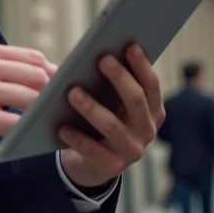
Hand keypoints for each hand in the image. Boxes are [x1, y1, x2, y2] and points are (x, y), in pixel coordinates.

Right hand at [0, 40, 55, 157]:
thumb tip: (35, 76)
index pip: (31, 56)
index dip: (52, 71)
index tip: (61, 85)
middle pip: (36, 74)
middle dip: (52, 92)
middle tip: (59, 107)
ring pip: (30, 98)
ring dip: (42, 112)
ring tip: (48, 121)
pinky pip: (16, 124)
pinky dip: (27, 131)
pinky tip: (30, 136)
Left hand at [57, 43, 163, 189]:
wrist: (92, 162)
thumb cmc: (101, 120)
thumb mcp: (111, 102)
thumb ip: (111, 83)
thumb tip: (99, 52)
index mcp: (152, 111)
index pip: (151, 85)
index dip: (142, 65)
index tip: (129, 45)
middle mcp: (147, 131)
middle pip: (135, 101)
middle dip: (120, 78)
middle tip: (102, 59)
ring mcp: (131, 151)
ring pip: (112, 126)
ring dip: (92, 107)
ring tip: (72, 92)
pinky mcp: (111, 167)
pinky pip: (92, 151)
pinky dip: (76, 138)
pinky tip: (62, 127)